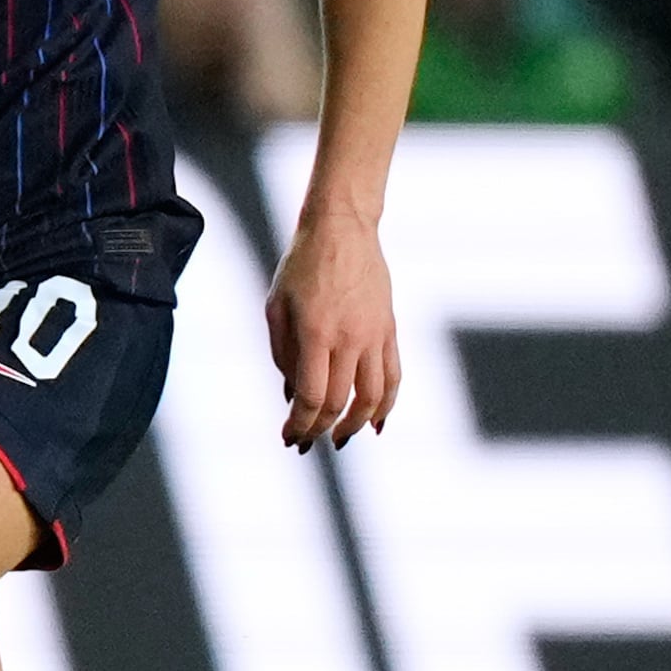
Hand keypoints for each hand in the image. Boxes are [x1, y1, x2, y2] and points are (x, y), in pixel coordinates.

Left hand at [265, 208, 399, 448]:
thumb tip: (292, 394)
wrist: (343, 229)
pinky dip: (387, 405)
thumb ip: (282, 354)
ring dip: (355, 425)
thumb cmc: (301, 266)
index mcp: (316, 332)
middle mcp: (349, 338)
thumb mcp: (277, 306)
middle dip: (320, 429)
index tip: (289, 436)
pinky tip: (376, 423)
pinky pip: (394, 376)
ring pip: (373, 396)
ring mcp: (375, 335)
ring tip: (340, 438)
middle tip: (306, 441)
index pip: (311, 395)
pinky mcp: (390, 330)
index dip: (300, 423)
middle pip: (339, 401)